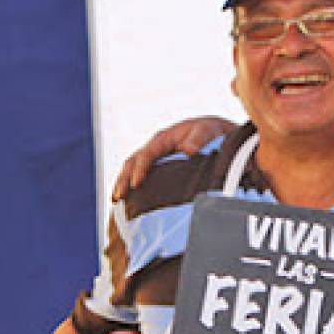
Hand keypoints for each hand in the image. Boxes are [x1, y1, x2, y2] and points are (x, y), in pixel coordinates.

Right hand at [110, 115, 235, 200]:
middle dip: (124, 179)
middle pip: (133, 162)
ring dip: (123, 185)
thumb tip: (189, 150)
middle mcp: (155, 148)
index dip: (140, 169)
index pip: (147, 154)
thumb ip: (198, 139)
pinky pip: (142, 178)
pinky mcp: (159, 168)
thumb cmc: (212, 132)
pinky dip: (132, 189)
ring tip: (116, 202)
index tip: (136, 184)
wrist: (218, 135)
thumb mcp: (208, 130)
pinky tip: (128, 203)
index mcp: (164, 139)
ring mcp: (156, 159)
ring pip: (132, 170)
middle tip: (118, 197)